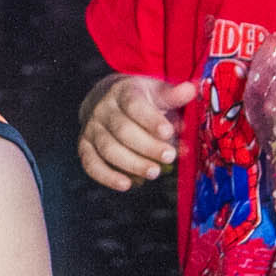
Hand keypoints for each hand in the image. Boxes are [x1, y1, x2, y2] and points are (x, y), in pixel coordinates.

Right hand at [77, 74, 197, 191]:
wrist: (106, 99)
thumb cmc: (140, 99)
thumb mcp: (156, 92)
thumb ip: (173, 96)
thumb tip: (191, 90)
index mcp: (122, 92)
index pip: (134, 105)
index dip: (151, 120)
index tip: (168, 132)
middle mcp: (103, 109)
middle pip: (122, 130)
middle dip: (147, 146)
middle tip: (169, 156)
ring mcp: (91, 128)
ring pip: (108, 149)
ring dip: (131, 163)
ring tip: (154, 173)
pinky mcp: (84, 147)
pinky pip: (91, 164)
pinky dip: (107, 177)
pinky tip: (127, 185)